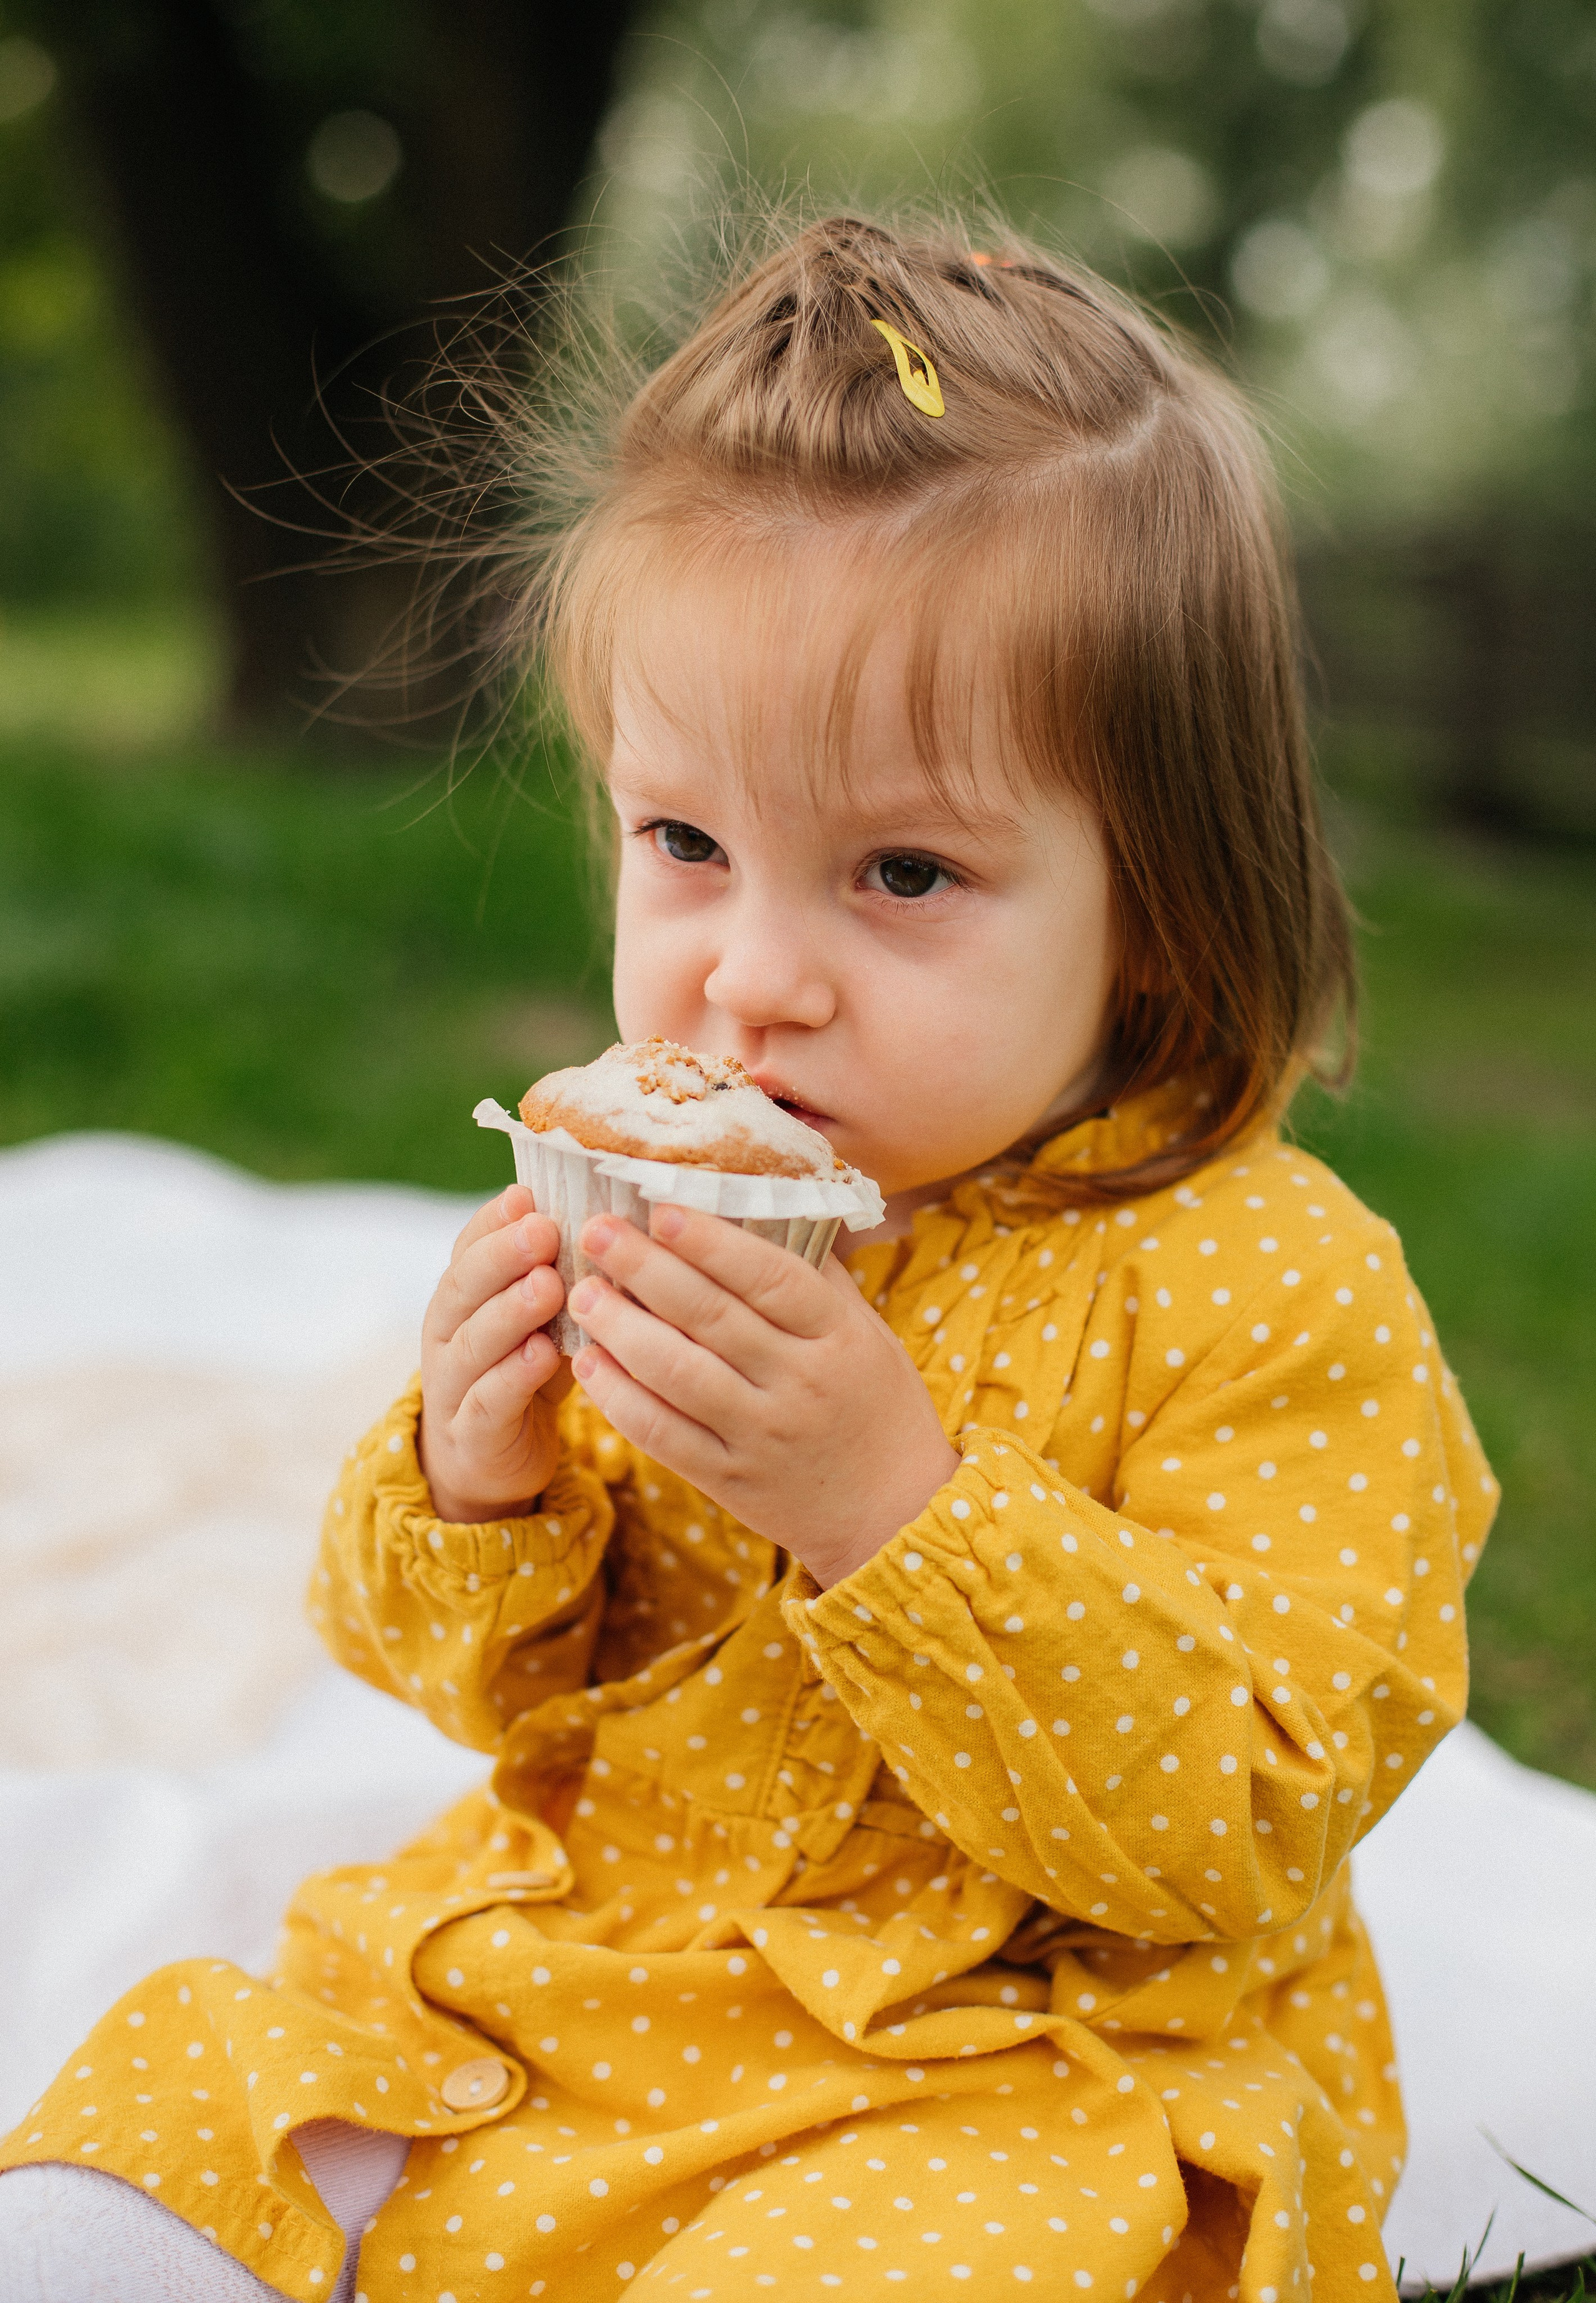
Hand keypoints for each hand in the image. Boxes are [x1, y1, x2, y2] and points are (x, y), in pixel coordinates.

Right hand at [418, 1186, 572, 1522]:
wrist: (490, 1462)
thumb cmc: (525, 1372)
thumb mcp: (542, 1318)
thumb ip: (560, 1275)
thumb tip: (613, 1220)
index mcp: (463, 1296)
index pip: (467, 1247)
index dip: (494, 1221)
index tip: (528, 1195)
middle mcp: (449, 1334)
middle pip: (464, 1287)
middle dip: (503, 1255)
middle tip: (543, 1231)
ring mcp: (452, 1385)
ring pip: (474, 1342)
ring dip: (510, 1311)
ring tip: (547, 1286)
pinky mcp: (471, 1435)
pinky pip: (488, 1402)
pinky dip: (512, 1377)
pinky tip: (541, 1354)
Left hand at [566, 1207, 958, 1586]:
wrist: (894, 1512)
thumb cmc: (877, 1404)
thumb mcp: (867, 1334)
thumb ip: (816, 1278)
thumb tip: (758, 1208)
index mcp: (837, 1337)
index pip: (770, 1277)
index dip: (711, 1242)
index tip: (658, 1207)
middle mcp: (800, 1383)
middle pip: (712, 1317)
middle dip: (646, 1268)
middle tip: (597, 1231)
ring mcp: (762, 1435)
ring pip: (679, 1373)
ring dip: (622, 1329)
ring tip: (584, 1292)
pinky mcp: (730, 1480)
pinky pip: (663, 1435)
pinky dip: (620, 1397)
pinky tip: (589, 1362)